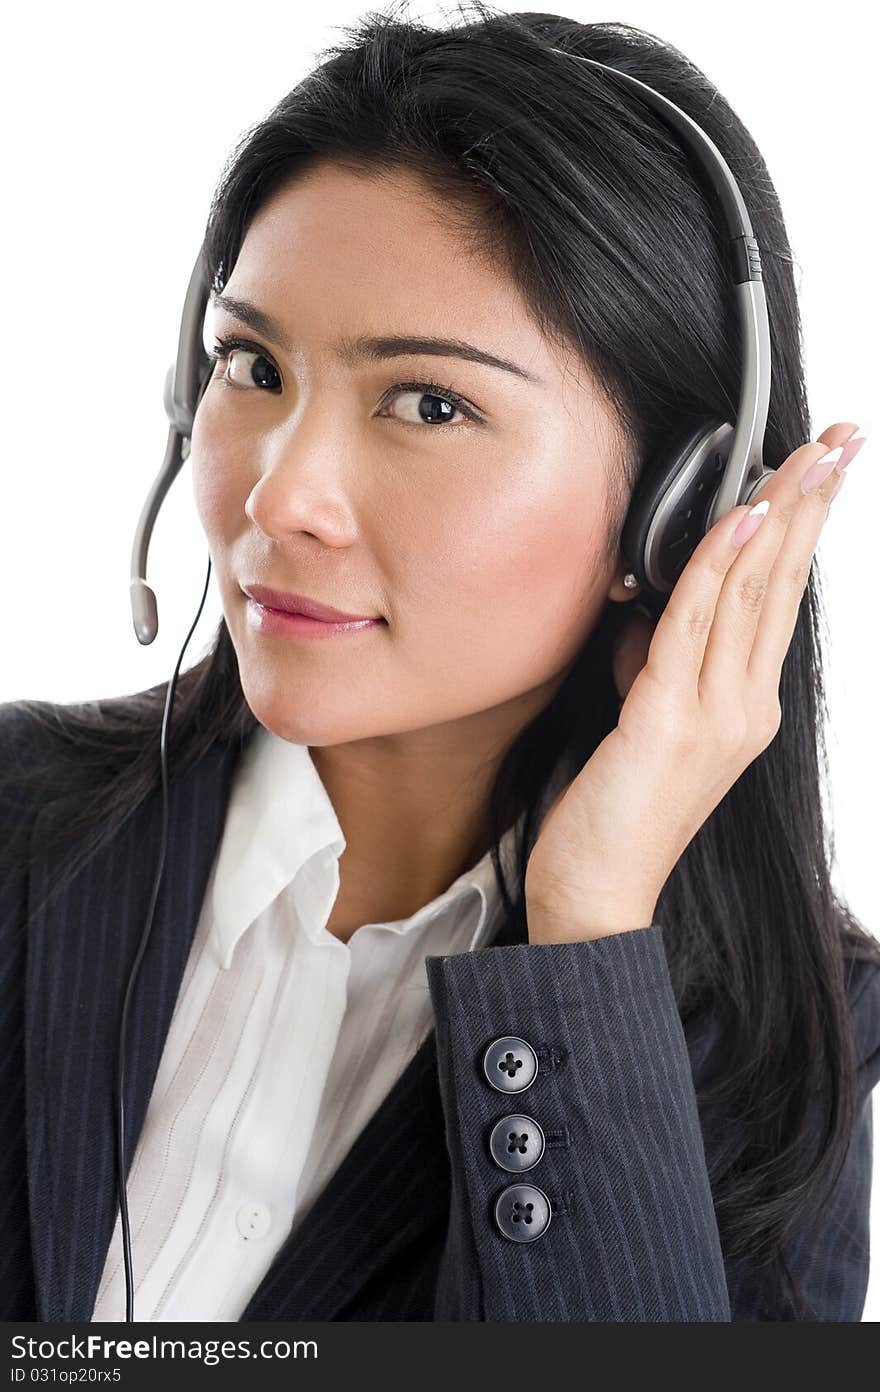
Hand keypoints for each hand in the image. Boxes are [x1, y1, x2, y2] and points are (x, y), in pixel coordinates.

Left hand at [524, 422, 859, 942]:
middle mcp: (743, 708)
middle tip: (842, 439)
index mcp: (743, 707)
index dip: (802, 530)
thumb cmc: (613, 816)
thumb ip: (656, 666)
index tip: (821, 470)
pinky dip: (718, 567)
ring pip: (752, 595)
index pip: (778, 600)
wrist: (595, 897)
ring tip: (806, 457)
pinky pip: (694, 628)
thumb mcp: (641, 723)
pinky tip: (742, 519)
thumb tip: (647, 615)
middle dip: (812, 505)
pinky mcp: (666, 724)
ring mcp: (713, 716)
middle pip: (783, 586)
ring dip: (779, 517)